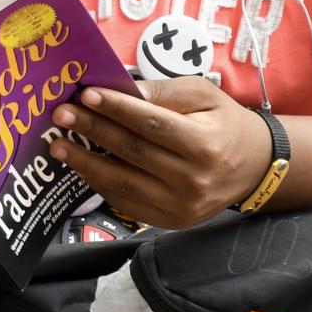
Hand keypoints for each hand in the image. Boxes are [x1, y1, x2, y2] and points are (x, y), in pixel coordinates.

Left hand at [44, 79, 275, 228]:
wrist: (253, 167)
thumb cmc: (224, 123)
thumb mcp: (204, 95)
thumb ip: (165, 92)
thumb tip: (126, 90)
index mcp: (203, 144)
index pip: (150, 125)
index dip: (116, 109)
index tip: (86, 95)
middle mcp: (192, 180)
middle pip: (132, 152)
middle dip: (92, 130)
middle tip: (61, 114)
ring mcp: (181, 206)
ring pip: (123, 183)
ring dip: (85, 163)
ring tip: (58, 144)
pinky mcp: (171, 221)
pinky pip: (127, 203)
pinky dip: (100, 184)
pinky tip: (81, 166)